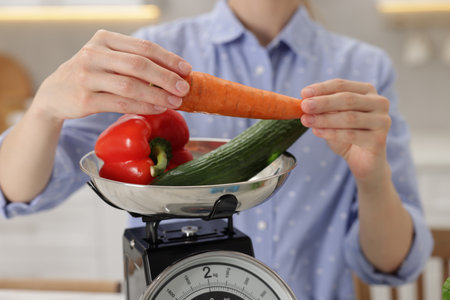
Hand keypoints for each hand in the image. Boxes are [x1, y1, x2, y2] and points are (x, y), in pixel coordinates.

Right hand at [32, 30, 191, 121]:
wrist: (55, 93)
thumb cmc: (92, 75)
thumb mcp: (108, 59)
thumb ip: (134, 61)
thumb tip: (175, 74)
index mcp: (104, 39)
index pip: (143, 47)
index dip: (168, 59)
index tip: (187, 70)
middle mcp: (93, 54)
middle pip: (139, 65)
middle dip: (166, 78)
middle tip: (184, 88)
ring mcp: (87, 76)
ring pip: (130, 86)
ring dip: (157, 95)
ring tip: (175, 102)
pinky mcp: (84, 99)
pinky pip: (120, 104)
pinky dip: (142, 107)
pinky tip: (157, 109)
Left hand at [300, 79, 390, 183]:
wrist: (364, 161)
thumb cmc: (347, 135)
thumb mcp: (333, 118)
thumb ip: (323, 109)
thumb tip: (304, 101)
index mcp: (368, 92)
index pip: (342, 85)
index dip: (322, 88)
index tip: (303, 93)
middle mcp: (379, 103)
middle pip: (347, 99)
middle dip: (323, 102)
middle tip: (304, 106)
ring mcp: (382, 121)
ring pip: (349, 117)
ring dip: (324, 119)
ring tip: (306, 120)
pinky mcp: (379, 140)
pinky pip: (351, 135)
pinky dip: (332, 133)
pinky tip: (317, 132)